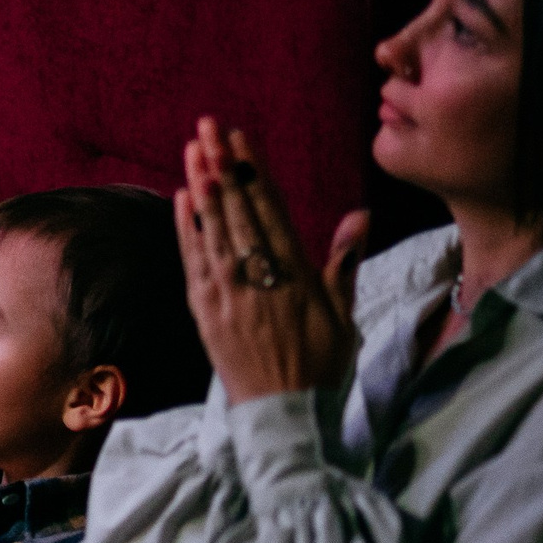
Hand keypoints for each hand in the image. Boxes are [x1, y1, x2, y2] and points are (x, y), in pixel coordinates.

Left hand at [175, 116, 368, 404]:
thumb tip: (360, 215)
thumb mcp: (345, 316)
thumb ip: (346, 263)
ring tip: (193, 149)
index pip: (271, 212)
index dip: (254, 173)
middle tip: (209, 127)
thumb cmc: (321, 365)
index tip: (241, 139)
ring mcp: (228, 295)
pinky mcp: (205, 312)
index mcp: (297, 276)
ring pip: (212, 231)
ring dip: (201, 186)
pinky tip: (182, 198)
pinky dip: (187, 229)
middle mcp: (260, 280)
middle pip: (237, 212)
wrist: (285, 416)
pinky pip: (193, 262)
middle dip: (223, 166)